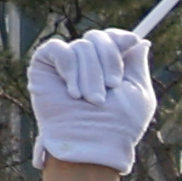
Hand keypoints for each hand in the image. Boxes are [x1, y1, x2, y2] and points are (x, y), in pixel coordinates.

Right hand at [28, 30, 153, 174]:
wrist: (94, 143)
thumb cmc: (119, 125)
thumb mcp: (138, 92)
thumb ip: (136, 64)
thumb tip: (138, 39)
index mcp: (106, 68)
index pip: (110, 38)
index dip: (119, 37)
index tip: (131, 42)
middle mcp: (85, 64)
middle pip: (97, 38)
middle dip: (109, 61)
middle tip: (111, 87)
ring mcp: (64, 65)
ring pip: (81, 46)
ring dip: (91, 75)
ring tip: (92, 101)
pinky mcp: (44, 67)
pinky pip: (58, 48)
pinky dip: (70, 66)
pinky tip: (73, 92)